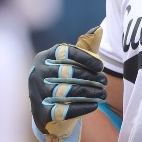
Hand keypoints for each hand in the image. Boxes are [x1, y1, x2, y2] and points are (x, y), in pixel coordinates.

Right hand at [29, 27, 106, 141]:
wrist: (45, 109)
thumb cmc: (62, 80)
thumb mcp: (71, 62)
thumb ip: (85, 47)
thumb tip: (98, 29)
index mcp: (44, 57)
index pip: (65, 52)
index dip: (85, 58)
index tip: (101, 66)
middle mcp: (38, 73)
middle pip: (67, 72)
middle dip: (90, 77)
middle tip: (104, 82)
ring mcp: (37, 93)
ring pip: (67, 91)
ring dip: (89, 92)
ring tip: (103, 94)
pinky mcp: (41, 112)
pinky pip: (64, 110)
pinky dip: (82, 107)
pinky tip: (95, 105)